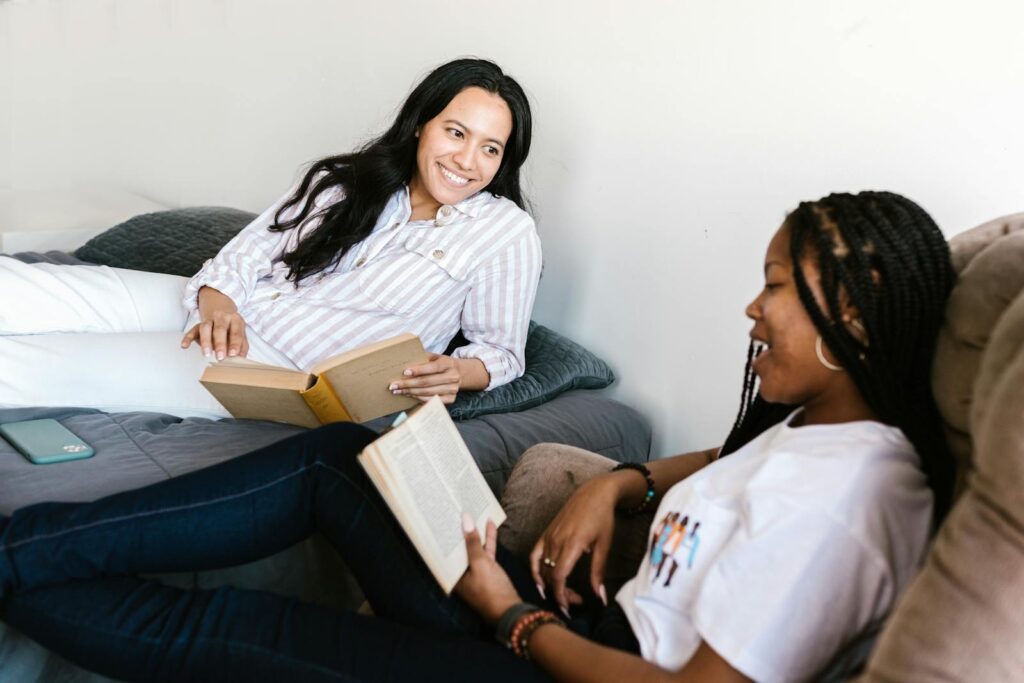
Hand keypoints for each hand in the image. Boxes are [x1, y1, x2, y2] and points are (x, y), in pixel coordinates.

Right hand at [181, 287, 247, 359]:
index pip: (236, 332)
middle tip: (220, 357)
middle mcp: (222, 317)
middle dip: (220, 344)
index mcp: (235, 320)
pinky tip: (184, 345)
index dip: (235, 343)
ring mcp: (209, 319)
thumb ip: (242, 345)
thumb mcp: (240, 331)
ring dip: (206, 341)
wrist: (219, 306)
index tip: (233, 354)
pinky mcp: (198, 323)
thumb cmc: (231, 325)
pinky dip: (188, 337)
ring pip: (206, 328)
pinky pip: (192, 329)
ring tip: (206, 353)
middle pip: (220, 329)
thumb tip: (242, 359)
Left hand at [390, 353, 462, 403]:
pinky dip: (418, 399)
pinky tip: (409, 395)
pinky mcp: (451, 399)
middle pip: (427, 382)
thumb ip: (423, 358)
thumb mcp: (435, 357)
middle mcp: (452, 377)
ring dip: (410, 392)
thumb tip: (404, 361)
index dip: (418, 370)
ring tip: (398, 391)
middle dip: (408, 384)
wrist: (459, 373)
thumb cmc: (441, 364)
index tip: (405, 372)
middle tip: (394, 385)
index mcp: (448, 363)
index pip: (432, 367)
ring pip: (427, 392)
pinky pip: (431, 401)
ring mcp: (452, 389)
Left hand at [453, 515, 521, 624]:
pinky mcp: (488, 569)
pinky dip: (487, 538)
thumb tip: (465, 520)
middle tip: (456, 511)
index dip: (443, 536)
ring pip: (473, 547)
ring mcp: (475, 570)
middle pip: (459, 548)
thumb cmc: (490, 591)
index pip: (444, 552)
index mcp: (452, 575)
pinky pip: (486, 550)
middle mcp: (461, 572)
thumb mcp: (480, 564)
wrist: (510, 609)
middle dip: (460, 531)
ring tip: (473, 512)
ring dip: (475, 532)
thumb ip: (472, 542)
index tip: (441, 519)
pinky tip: (489, 524)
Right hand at [529, 475, 621, 615]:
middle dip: (560, 593)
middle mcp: (556, 541)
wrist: (595, 493)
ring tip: (562, 595)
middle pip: (550, 575)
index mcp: (571, 544)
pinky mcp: (547, 532)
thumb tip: (601, 597)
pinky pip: (535, 554)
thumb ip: (598, 572)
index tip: (567, 609)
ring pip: (543, 567)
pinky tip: (539, 582)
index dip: (561, 596)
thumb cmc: (603, 518)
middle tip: (574, 602)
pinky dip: (534, 569)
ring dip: (550, 584)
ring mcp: (549, 536)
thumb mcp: (604, 546)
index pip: (559, 577)